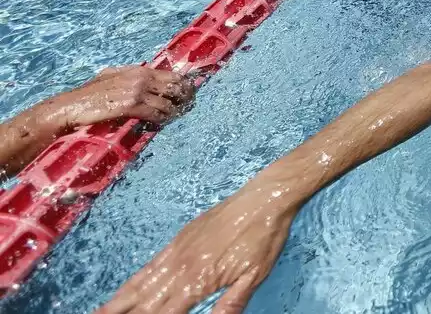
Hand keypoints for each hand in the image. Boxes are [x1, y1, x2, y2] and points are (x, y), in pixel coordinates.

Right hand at [37, 65, 193, 131]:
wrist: (70, 107)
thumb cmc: (88, 95)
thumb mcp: (111, 78)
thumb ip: (129, 77)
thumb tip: (147, 80)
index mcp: (137, 70)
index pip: (171, 75)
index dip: (184, 85)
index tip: (191, 93)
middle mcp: (140, 77)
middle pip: (176, 86)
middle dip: (186, 97)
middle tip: (189, 106)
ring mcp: (136, 91)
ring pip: (168, 102)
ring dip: (175, 111)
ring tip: (176, 117)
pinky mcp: (131, 105)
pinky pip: (157, 114)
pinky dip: (163, 119)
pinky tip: (162, 123)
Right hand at [99, 193, 293, 312]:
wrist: (265, 198)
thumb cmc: (264, 238)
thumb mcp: (255, 276)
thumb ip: (231, 304)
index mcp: (199, 281)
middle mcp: (182, 268)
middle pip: (145, 302)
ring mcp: (177, 252)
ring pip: (141, 284)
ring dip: (117, 303)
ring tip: (97, 313)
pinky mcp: (179, 240)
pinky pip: (150, 266)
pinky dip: (133, 282)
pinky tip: (123, 292)